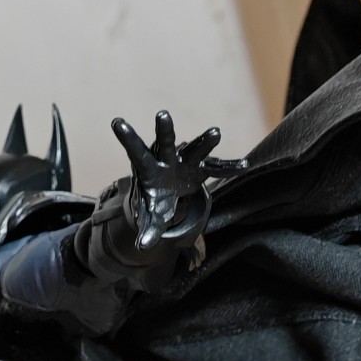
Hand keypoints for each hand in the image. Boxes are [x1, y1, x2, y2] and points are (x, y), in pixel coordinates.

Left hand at [111, 111, 244, 250]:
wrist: (168, 192)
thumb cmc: (154, 202)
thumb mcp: (150, 217)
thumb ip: (148, 230)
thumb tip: (143, 246)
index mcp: (147, 169)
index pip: (135, 152)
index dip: (127, 138)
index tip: (116, 122)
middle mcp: (166, 158)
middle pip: (165, 142)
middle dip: (164, 130)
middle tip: (162, 114)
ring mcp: (186, 160)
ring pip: (194, 149)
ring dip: (204, 142)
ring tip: (215, 133)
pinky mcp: (202, 167)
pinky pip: (217, 167)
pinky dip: (229, 167)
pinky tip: (244, 167)